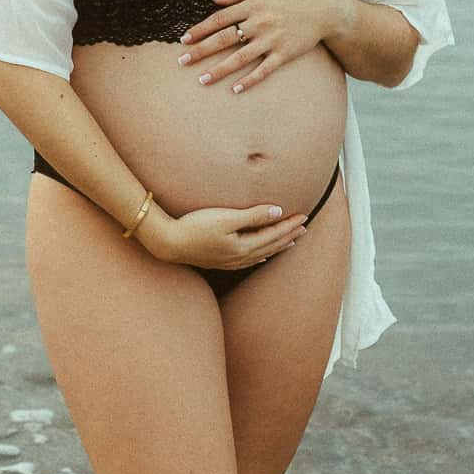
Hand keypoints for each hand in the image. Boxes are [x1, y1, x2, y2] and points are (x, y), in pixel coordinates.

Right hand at [143, 201, 309, 270]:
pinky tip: (262, 255)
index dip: (289, 225)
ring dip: (277, 246)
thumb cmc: (195, 226)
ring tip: (291, 241)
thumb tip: (277, 212)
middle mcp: (239, 257)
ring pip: (262, 253)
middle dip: (288, 235)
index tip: (304, 216)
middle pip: (271, 245)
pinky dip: (260, 255)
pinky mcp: (219, 260)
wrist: (168, 242)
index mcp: (243, 247)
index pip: (273, 234)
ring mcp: (229, 261)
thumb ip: (253, 216)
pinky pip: (248, 260)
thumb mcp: (226, 218)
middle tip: (305, 227)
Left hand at [176, 0, 333, 93]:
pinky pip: (264, 70)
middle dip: (201, 51)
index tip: (184, 40)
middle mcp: (259, 23)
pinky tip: (234, 90)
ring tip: (201, 80)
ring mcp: (272, 40)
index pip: (219, 19)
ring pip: (240, 58)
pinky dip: (249, 81)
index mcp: (252, 5)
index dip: (200, 30)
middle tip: (182, 61)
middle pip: (224, 38)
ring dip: (219, 69)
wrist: (323, 9)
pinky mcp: (284, 54)